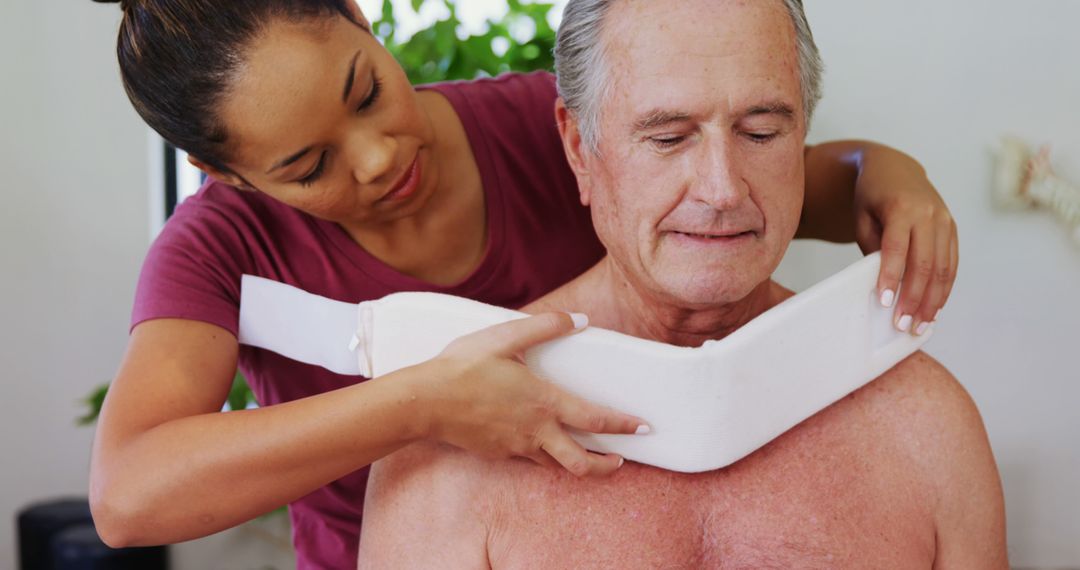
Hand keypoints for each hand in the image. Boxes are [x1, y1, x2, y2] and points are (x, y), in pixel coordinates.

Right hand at [418, 312, 647, 476]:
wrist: (425, 402)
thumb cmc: (463, 366)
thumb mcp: (505, 337)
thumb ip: (545, 326)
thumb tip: (579, 319)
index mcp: (544, 402)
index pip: (595, 419)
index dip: (624, 425)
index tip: (644, 427)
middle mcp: (535, 431)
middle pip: (581, 462)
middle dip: (606, 466)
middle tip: (622, 461)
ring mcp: (516, 447)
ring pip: (556, 465)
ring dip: (577, 464)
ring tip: (588, 457)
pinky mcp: (499, 454)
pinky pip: (530, 460)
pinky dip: (545, 457)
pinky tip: (542, 444)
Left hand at [853, 147, 957, 334]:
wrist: (895, 170)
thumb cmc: (871, 198)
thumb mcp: (863, 218)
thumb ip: (874, 247)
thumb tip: (886, 285)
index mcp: (902, 207)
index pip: (897, 248)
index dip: (891, 276)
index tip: (885, 302)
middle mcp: (929, 214)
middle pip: (925, 263)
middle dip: (915, 298)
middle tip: (903, 325)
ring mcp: (945, 222)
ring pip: (944, 268)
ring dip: (933, 301)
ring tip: (920, 326)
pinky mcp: (953, 230)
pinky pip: (952, 264)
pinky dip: (944, 289)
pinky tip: (935, 309)